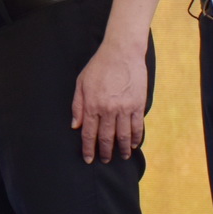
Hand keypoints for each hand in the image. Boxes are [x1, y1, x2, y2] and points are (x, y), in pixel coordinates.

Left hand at [72, 38, 147, 162]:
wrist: (121, 52)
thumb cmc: (99, 66)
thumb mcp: (81, 82)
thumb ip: (77, 105)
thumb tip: (75, 126)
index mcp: (92, 105)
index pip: (89, 134)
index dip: (88, 149)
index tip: (89, 159)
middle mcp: (108, 110)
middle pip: (106, 137)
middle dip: (105, 152)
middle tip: (105, 160)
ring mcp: (124, 108)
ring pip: (123, 135)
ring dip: (121, 149)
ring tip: (121, 157)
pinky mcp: (137, 105)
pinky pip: (137, 126)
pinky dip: (135, 138)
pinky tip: (133, 144)